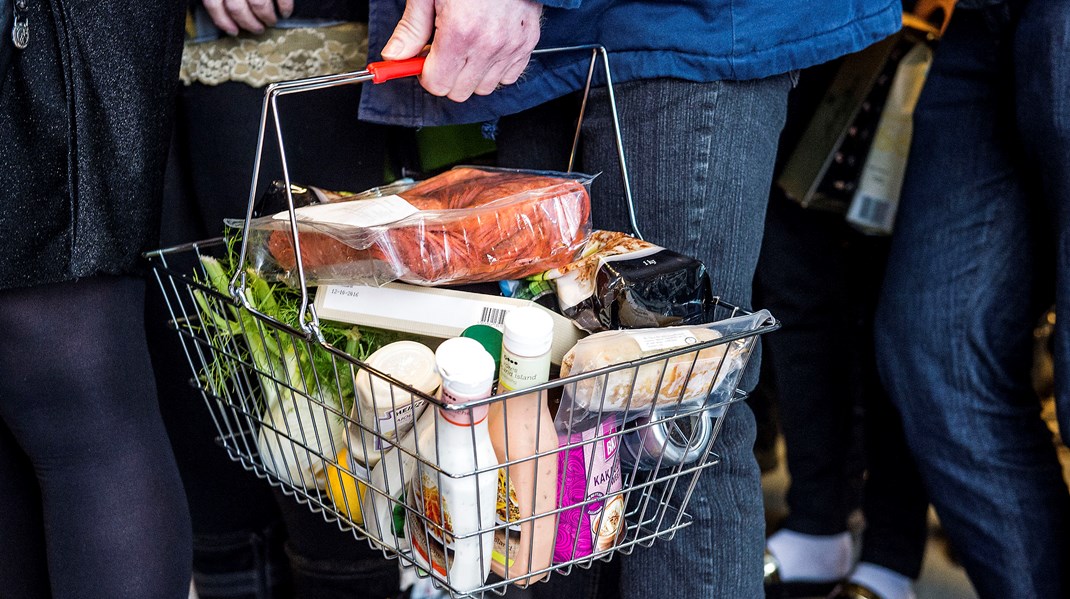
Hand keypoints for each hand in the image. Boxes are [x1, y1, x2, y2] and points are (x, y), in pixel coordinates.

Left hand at [202, 0, 294, 35]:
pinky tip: (285, 12)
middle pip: (237, 8)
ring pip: (258, 5)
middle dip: (248, 23)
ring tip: (270, 21)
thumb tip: (224, 17)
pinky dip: (285, 7)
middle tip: (257, 29)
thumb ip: (222, 0)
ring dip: (266, 17)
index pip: (214, 4)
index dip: (222, 20)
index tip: (233, 31)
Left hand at [382, 0, 542, 101]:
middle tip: (444, 52)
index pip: (436, 83)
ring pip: (484, 88)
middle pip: (459, 91)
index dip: (425, 73)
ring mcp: (511, 46)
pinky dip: (495, 69)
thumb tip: (395, 56)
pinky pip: (508, 77)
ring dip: (471, 75)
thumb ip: (412, 28)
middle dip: (446, 76)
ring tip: (466, 48)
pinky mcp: (527, 43)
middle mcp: (488, 44)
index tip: (424, 60)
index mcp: (460, 31)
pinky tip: (486, 49)